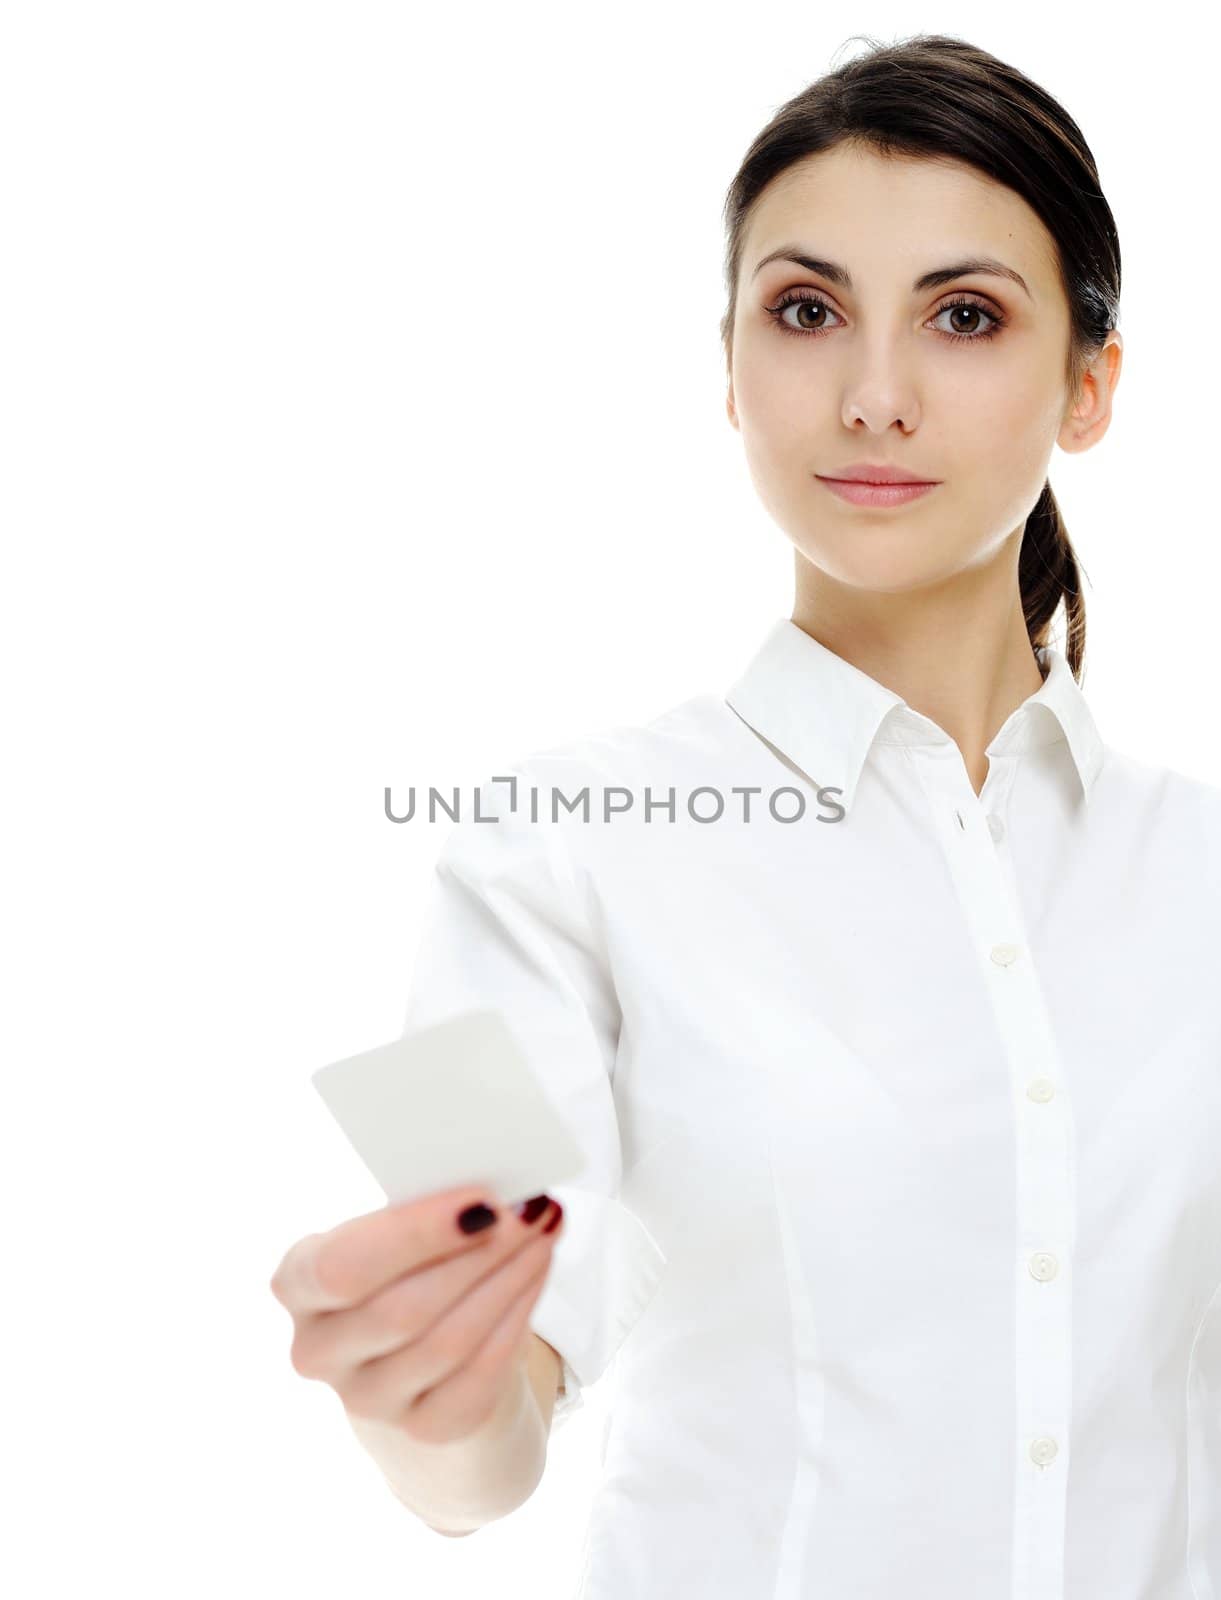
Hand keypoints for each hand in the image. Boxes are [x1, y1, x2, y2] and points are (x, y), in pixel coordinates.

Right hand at [269, 1186, 562, 1444]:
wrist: (427, 1364)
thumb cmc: (412, 1270)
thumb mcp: (400, 1236)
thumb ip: (430, 1214)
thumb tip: (505, 1190)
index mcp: (300, 1283)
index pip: (340, 1267)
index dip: (413, 1235)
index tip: (483, 1200)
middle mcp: (319, 1351)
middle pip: (402, 1309)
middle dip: (478, 1254)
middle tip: (530, 1209)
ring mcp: (367, 1401)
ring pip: (447, 1342)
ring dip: (507, 1279)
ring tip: (544, 1230)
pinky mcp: (424, 1429)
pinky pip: (479, 1375)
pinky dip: (517, 1318)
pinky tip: (537, 1274)